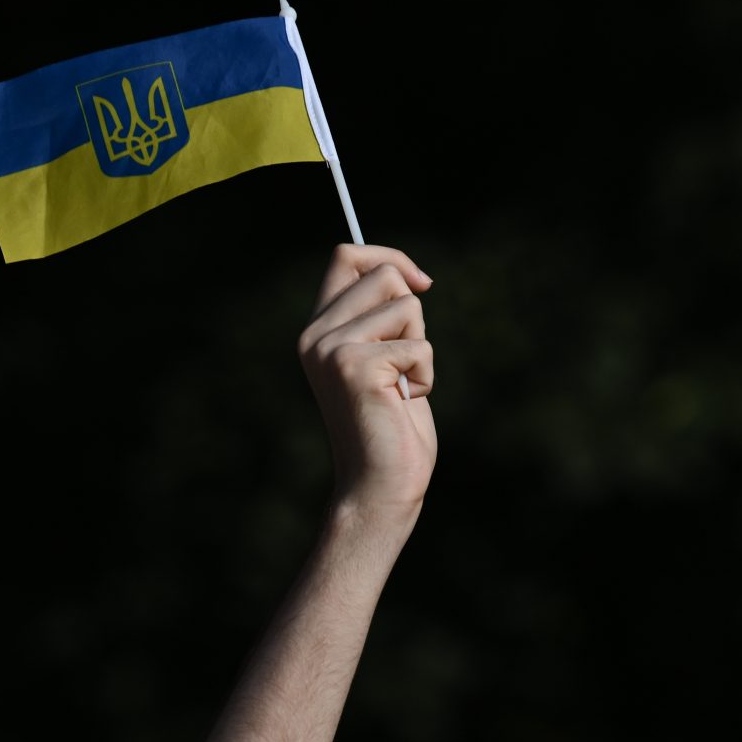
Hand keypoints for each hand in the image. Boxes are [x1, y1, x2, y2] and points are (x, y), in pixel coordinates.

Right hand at [298, 244, 436, 519]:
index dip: (389, 258)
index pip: (347, 256)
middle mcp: (316, 334)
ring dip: (420, 349)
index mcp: (318, 328)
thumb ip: (382, 318)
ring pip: (407, 307)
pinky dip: (425, 375)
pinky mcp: (354, 366)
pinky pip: (420, 345)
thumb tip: (407, 273)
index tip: (421, 284)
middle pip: (385, 275)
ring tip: (399, 386)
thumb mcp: (386, 359)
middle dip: (412, 314)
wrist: (380, 485)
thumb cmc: (392, 426)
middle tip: (402, 362)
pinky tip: (402, 403)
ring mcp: (331, 349)